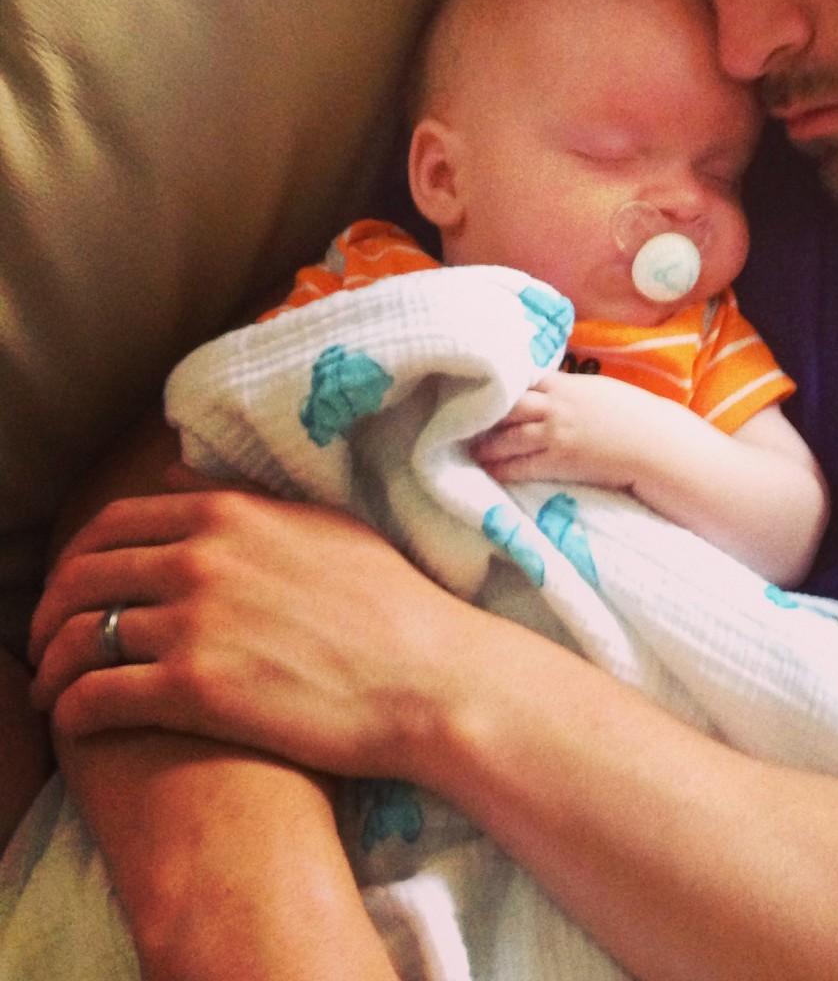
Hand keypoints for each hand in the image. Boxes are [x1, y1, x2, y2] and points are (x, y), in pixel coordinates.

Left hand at [28, 489, 481, 782]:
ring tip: (54, 690)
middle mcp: (202, 557)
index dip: (81, 557)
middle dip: (51, 612)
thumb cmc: (392, 604)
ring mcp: (194, 622)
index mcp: (232, 513)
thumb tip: (182, 473)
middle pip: (83, 576)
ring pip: (78, 637)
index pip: (116, 523)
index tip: (77, 587)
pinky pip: (94, 696)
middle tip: (49, 643)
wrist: (427, 676)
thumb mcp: (325, 527)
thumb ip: (252, 502)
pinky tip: (77, 723)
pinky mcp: (193, 689)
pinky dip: (70, 711)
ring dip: (52, 667)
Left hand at [471, 371, 657, 487]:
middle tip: (467, 421)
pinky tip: (491, 472)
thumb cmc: (635, 414)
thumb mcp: (601, 390)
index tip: (486, 390)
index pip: (523, 380)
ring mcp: (554, 434)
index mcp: (565, 384)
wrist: (653, 443)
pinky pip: (521, 466)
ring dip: (487, 445)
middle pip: (507, 407)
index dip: (503, 386)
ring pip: (508, 438)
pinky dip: (502, 469)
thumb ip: (575, 388)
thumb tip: (560, 389)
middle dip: (486, 414)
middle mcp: (553, 406)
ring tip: (473, 450)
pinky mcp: (558, 461)